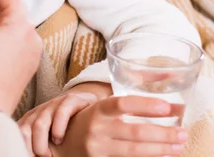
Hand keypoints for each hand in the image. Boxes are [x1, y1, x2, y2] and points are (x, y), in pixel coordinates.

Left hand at [17, 82, 111, 156]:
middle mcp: (38, 112)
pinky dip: (58, 128)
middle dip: (28, 147)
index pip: (17, 134)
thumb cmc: (65, 125)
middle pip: (24, 130)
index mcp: (29, 120)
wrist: (84, 102)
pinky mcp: (70, 100)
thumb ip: (37, 144)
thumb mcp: (47, 135)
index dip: (20, 147)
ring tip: (48, 155)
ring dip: (41, 143)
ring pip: (40, 124)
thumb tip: (34, 156)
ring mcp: (53, 105)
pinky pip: (61, 113)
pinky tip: (59, 139)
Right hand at [53, 96, 187, 156]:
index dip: (144, 105)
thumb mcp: (98, 108)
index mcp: (97, 109)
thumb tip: (159, 93)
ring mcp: (98, 147)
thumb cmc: (87, 122)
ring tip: (177, 146)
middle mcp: (96, 128)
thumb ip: (121, 103)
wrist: (61, 144)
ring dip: (160, 149)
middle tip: (182, 132)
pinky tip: (160, 156)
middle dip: (162, 133)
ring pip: (134, 151)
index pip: (121, 104)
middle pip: (134, 131)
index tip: (166, 107)